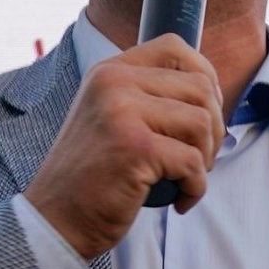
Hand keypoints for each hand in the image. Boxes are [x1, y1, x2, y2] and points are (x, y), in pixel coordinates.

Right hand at [22, 35, 224, 259]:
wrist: (55, 221)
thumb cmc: (92, 176)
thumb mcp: (110, 117)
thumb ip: (146, 96)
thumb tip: (209, 87)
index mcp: (109, 71)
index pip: (174, 47)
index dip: (205, 75)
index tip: (207, 109)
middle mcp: (114, 83)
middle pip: (200, 87)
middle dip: (214, 127)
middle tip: (200, 158)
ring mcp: (123, 112)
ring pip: (202, 122)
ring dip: (206, 157)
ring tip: (187, 177)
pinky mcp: (136, 148)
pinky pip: (194, 162)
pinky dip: (196, 187)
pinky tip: (180, 200)